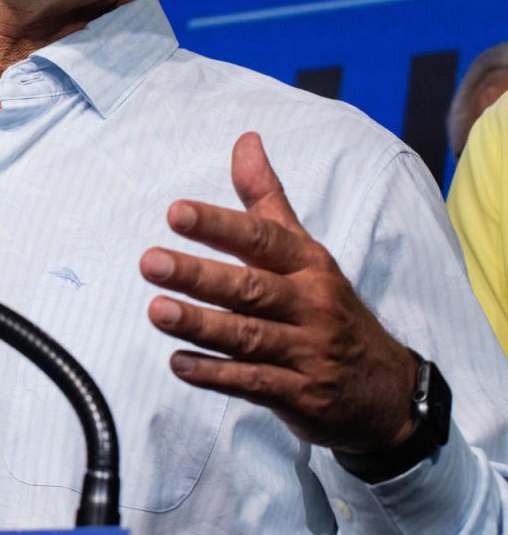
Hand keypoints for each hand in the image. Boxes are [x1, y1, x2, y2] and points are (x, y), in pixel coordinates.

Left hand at [139, 132, 416, 453]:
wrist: (384, 387)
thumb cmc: (327, 306)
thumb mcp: (305, 250)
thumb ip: (266, 198)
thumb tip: (245, 141)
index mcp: (307, 264)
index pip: (260, 239)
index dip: (218, 225)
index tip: (175, 212)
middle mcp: (309, 304)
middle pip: (249, 288)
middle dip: (198, 276)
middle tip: (149, 262)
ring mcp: (306, 352)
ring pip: (248, 336)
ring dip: (200, 325)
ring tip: (156, 311)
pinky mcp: (300, 393)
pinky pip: (254, 383)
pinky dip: (216, 375)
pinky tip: (179, 364)